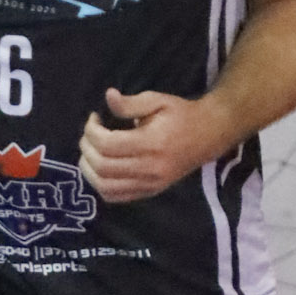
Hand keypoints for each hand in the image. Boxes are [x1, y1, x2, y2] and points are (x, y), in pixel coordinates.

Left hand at [79, 87, 226, 202]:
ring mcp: (151, 184)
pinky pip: (116, 197)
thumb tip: (108, 98)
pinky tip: (100, 169)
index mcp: (152, 143)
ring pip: (105, 186)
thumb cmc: (181, 115)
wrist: (208, 136)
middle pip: (103, 166)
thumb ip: (130, 103)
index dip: (92, 131)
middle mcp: (150, 168)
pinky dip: (101, 185)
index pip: (108, 144)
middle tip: (89, 135)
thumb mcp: (158, 100)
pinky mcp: (151, 191)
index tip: (94, 118)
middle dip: (87, 149)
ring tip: (90, 152)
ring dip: (89, 170)